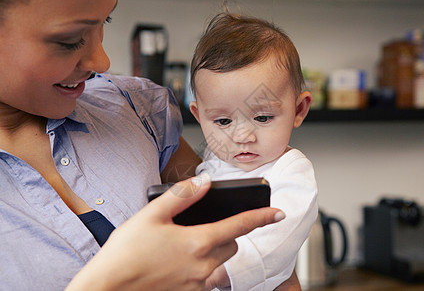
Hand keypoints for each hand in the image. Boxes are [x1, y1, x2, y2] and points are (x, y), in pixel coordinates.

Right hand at [66, 173, 283, 290]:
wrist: (108, 287)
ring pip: (223, 262)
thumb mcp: (151, 215)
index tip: (278, 212)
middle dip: (229, 232)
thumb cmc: (125, 252)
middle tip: (208, 224)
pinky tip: (184, 260)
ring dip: (219, 249)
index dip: (262, 216)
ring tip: (194, 242)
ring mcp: (197, 283)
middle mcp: (203, 266)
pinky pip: (210, 277)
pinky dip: (207, 265)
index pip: (240, 225)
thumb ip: (182, 195)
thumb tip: (204, 181)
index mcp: (197, 242)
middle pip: (232, 244)